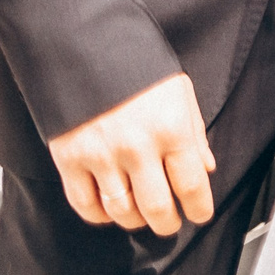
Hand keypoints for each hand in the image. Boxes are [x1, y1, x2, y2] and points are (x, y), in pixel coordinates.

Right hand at [46, 72, 215, 236]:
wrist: (85, 49)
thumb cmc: (139, 69)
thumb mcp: (181, 93)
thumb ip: (194, 135)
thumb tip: (205, 169)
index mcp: (171, 129)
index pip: (190, 185)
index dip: (198, 208)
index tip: (200, 215)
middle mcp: (137, 148)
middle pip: (156, 207)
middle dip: (168, 224)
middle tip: (172, 225)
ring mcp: (101, 157)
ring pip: (121, 211)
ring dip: (135, 222)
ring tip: (143, 218)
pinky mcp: (70, 160)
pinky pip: (85, 203)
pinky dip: (99, 215)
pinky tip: (110, 212)